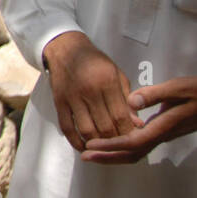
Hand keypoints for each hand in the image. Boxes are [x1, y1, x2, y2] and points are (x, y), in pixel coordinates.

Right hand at [42, 31, 143, 152]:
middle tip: (120, 146)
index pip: (120, 116)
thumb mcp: (117, 74)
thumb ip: (128, 98)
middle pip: (105, 126)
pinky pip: (67, 127)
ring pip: (87, 130)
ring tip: (104, 148)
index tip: (133, 140)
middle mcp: (90, 91)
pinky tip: (83, 147)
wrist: (65, 49)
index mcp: (107, 82)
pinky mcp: (59, 102)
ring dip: (97, 144)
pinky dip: (75, 141)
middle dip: (114, 141)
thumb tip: (138, 124)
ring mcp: (72, 97)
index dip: (128, 132)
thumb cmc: (96, 62)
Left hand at [82, 77, 196, 163]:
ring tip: (93, 152)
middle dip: (108, 156)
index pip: (133, 142)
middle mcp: (162, 135)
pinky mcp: (163, 132)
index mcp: (163, 126)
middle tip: (85, 156)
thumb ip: (154, 94)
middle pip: (132, 153)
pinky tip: (111, 142)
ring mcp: (163, 135)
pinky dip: (123, 147)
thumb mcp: (177, 88)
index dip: (111, 145)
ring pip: (136, 152)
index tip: (92, 145)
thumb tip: (132, 101)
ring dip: (114, 154)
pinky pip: (140, 145)